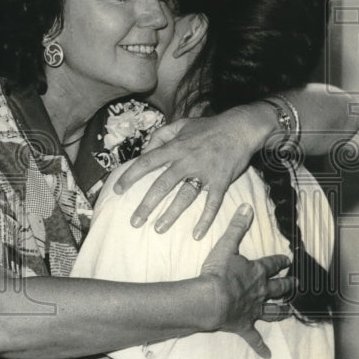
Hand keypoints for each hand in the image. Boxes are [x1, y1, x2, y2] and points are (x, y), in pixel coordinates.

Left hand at [116, 105, 270, 237]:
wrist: (240, 128)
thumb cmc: (207, 127)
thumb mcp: (180, 125)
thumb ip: (160, 135)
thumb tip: (144, 151)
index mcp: (175, 147)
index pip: (146, 162)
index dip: (130, 176)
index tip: (117, 190)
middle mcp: (187, 160)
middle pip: (162, 185)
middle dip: (147, 205)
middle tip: (134, 221)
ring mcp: (204, 172)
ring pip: (184, 196)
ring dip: (171, 214)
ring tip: (158, 229)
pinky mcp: (221, 181)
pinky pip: (212, 203)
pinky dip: (205, 220)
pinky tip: (196, 234)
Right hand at [198, 204, 294, 358]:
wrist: (211, 299)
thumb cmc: (217, 272)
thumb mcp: (226, 245)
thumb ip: (236, 227)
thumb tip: (247, 207)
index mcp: (256, 272)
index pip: (272, 265)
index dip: (280, 262)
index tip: (287, 260)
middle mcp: (259, 292)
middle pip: (277, 290)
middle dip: (286, 287)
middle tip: (294, 285)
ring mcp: (253, 311)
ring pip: (272, 312)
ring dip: (280, 313)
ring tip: (288, 314)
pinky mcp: (243, 326)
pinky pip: (254, 339)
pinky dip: (261, 347)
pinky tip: (268, 355)